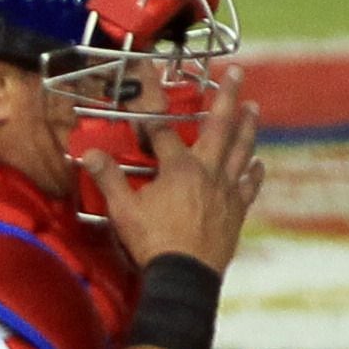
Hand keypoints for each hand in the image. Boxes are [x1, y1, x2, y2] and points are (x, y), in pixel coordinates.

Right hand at [80, 66, 263, 273]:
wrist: (186, 275)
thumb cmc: (153, 241)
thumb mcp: (122, 210)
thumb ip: (108, 179)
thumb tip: (90, 154)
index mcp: (178, 169)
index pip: (165, 135)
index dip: (152, 123)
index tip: (145, 115)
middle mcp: (208, 172)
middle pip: (220, 126)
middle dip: (227, 97)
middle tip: (237, 73)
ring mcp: (226, 190)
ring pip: (241, 150)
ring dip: (248, 126)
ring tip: (253, 107)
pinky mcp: (236, 209)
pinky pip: (249, 184)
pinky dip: (254, 171)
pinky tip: (257, 162)